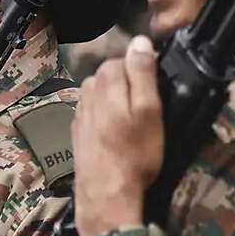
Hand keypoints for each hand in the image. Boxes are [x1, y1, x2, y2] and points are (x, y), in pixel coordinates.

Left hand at [73, 36, 161, 235]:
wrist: (106, 194)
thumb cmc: (135, 154)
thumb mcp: (150, 110)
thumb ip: (143, 73)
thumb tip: (141, 41)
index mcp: (105, 79)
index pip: (126, 57)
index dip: (145, 72)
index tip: (157, 93)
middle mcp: (87, 90)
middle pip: (112, 74)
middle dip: (130, 86)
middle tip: (148, 113)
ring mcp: (79, 111)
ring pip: (102, 92)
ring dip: (117, 101)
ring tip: (134, 125)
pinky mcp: (77, 130)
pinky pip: (94, 111)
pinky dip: (106, 117)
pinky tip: (117, 135)